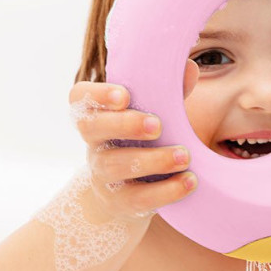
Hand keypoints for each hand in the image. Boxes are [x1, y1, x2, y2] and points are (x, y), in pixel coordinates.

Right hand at [69, 59, 200, 221]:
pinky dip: (167, 190)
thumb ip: (168, 92)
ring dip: (154, 160)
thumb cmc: (141, 141)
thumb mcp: (152, 114)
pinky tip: (190, 181)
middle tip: (158, 125)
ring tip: (184, 156)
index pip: (80, 97)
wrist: (124, 195)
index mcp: (97, 114)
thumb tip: (190, 68)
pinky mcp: (120, 202)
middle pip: (93, 128)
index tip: (124, 95)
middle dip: (125, 125)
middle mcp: (93, 143)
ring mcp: (102, 174)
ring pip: (116, 165)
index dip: (98, 94)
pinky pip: (138, 198)